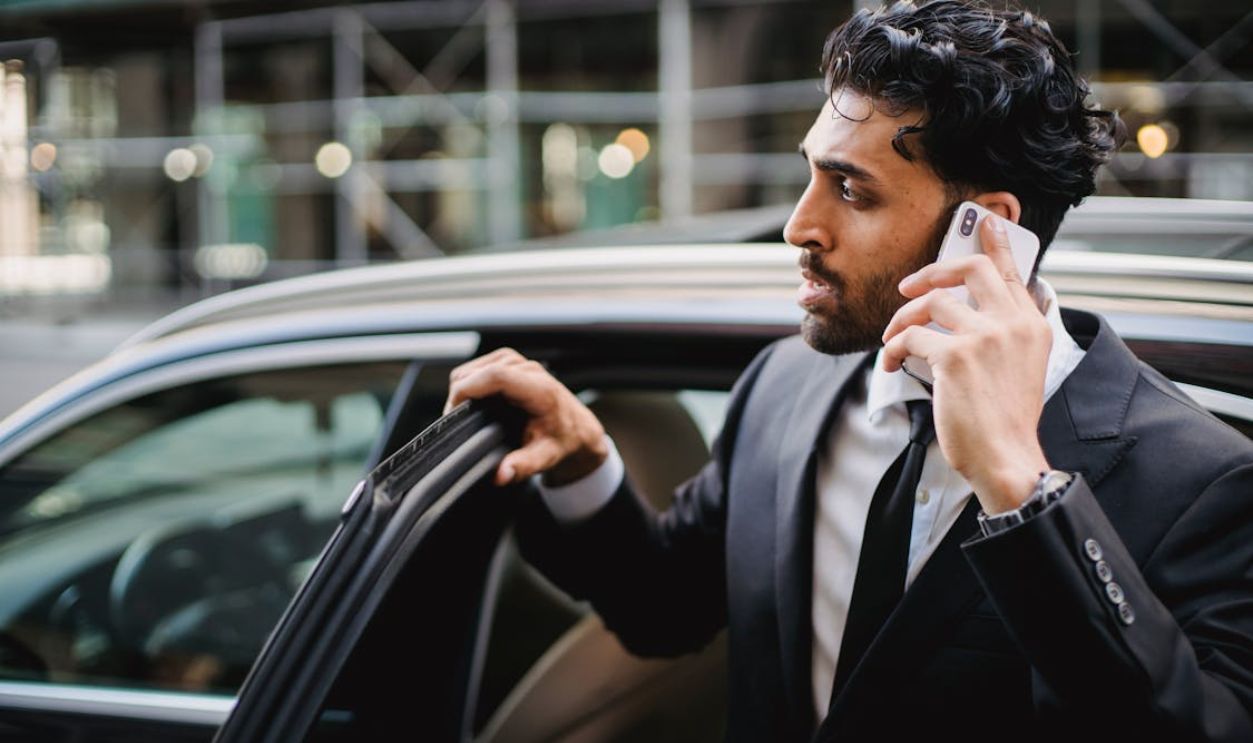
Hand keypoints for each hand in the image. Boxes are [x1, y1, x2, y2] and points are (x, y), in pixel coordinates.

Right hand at [444, 348, 608, 486]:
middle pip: (478, 370)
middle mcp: (529, 370)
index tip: (453, 413)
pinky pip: (480, 366)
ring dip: (465, 388)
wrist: (577, 429)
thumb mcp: (545, 458)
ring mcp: (520, 363)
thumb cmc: (562, 441)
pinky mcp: (512, 362)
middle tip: (460, 424)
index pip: (494, 376)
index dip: (467, 390)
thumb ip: (522, 466)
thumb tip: (500, 475)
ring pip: (475, 367)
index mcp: (538, 390)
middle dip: (461, 394)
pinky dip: (471, 383)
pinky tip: (477, 404)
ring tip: (468, 415)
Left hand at [880, 214, 1051, 513]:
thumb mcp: (1023, 369)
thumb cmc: (1006, 423)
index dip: (996, 244)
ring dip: (902, 319)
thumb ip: (1006, 336)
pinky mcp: (955, 355)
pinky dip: (893, 348)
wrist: (1006, 458)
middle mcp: (1013, 323)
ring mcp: (985, 336)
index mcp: (1032, 325)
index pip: (1013, 272)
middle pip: (970, 269)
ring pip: (931, 302)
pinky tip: (890, 363)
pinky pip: (910, 336)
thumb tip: (970, 314)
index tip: (985, 222)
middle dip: (933, 270)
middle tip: (909, 287)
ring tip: (892, 340)